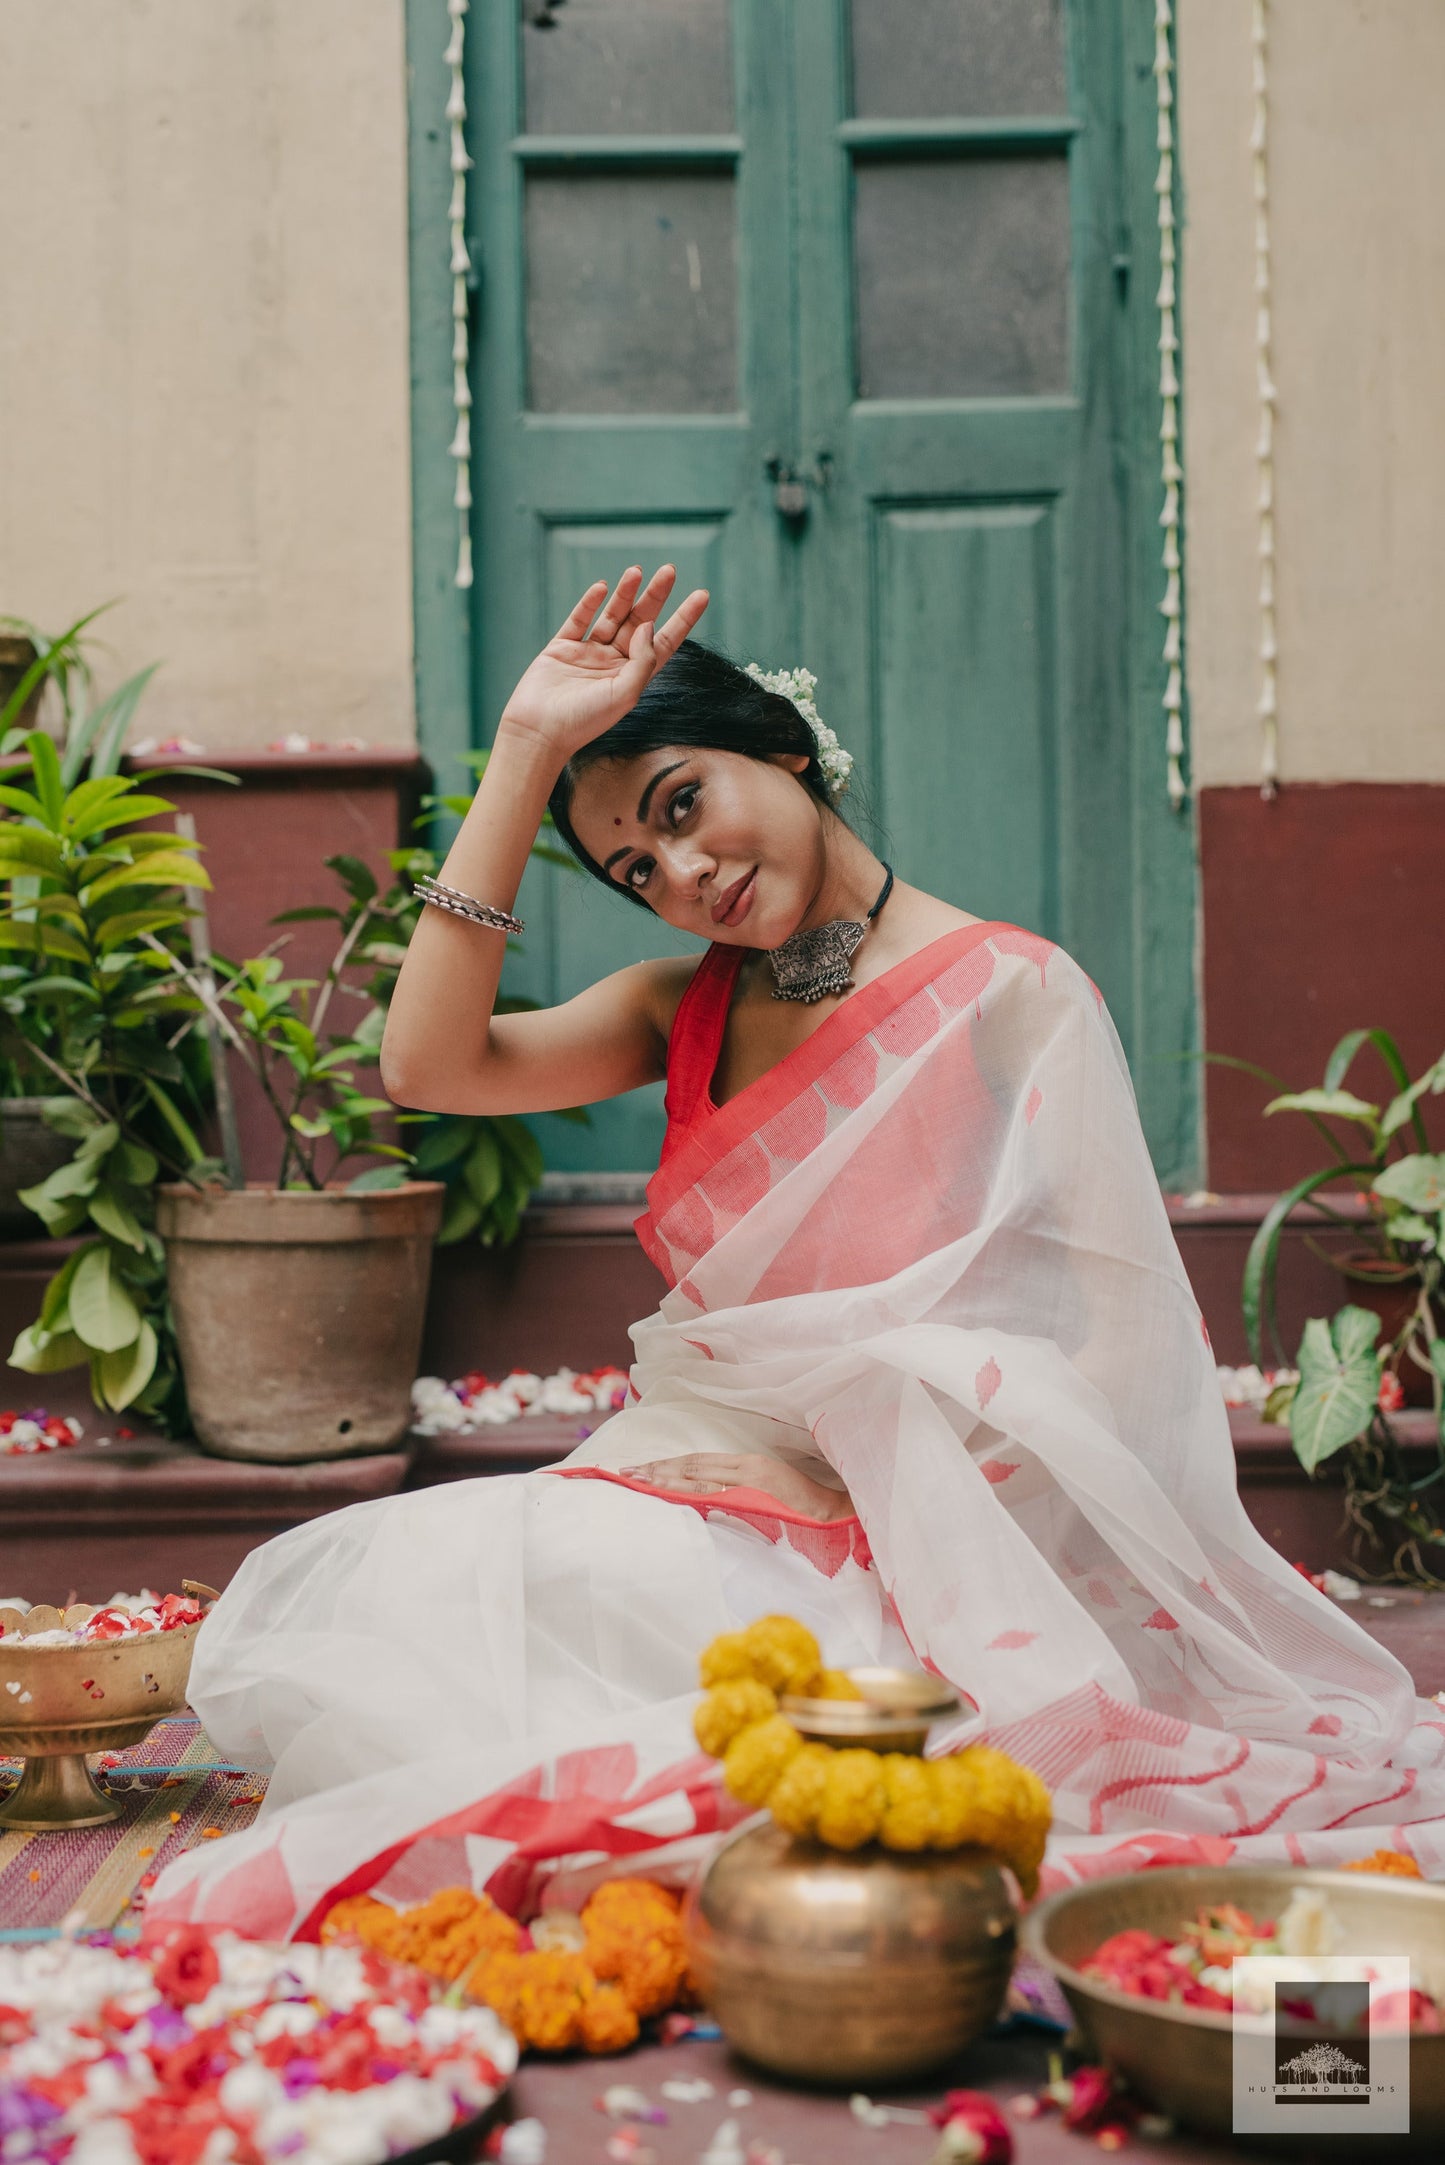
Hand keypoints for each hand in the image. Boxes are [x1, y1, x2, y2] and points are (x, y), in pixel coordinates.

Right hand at [499, 565, 708, 760]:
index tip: (701, 595)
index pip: (664, 642)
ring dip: (625, 593)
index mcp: (633, 677)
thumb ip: (642, 660)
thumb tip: (648, 626)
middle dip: (655, 597)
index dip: (683, 619)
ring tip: (636, 571)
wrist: (538, 731)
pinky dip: (589, 602)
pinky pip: (579, 620)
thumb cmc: (584, 721)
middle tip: (670, 571)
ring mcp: (587, 654)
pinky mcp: (561, 648)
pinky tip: (603, 587)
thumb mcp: (625, 694)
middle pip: (640, 622)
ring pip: (611, 617)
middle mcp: (613, 663)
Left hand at [628, 1453, 854, 1520]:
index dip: (669, 1465)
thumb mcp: (769, 1499)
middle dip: (657, 1469)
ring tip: (635, 1479)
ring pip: (697, 1475)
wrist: (838, 1517)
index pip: (699, 1463)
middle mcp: (746, 1467)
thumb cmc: (807, 1514)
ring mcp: (750, 1478)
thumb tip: (709, 1504)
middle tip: (625, 1472)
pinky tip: (666, 1491)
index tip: (643, 1468)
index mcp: (749, 1466)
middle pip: (692, 1465)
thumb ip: (741, 1497)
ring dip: (664, 1477)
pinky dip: (686, 1489)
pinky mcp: (756, 1492)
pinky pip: (712, 1490)